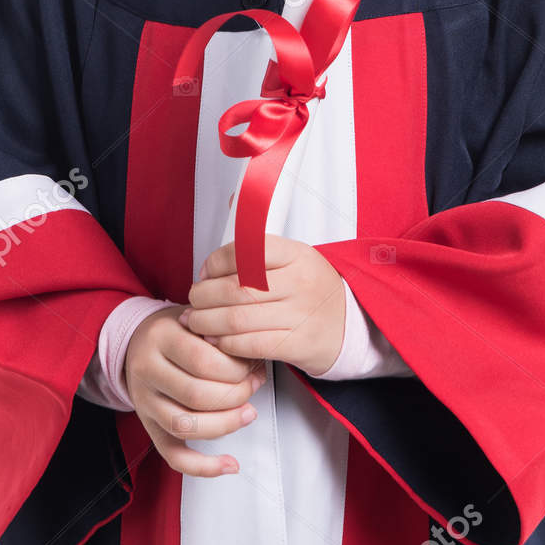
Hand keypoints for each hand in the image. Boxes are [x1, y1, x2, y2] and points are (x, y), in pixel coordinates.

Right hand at [123, 304, 265, 476]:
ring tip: (248, 414)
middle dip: (236, 395)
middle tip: (253, 386)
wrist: (139, 340)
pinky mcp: (149, 426)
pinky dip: (204, 466)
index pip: (202, 360)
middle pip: (195, 395)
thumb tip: (256, 369)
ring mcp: (144, 401)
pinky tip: (229, 464)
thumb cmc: (178, 330)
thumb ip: (224, 337)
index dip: (236, 369)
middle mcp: (147, 370)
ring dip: (225, 425)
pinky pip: (174, 456)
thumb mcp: (199, 319)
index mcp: (160, 337)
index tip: (253, 367)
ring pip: (185, 426)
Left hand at [179, 235, 345, 377]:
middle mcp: (300, 282)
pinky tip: (218, 340)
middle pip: (235, 289)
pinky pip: (251, 344)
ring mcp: (301, 315)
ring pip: (238, 319)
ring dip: (207, 323)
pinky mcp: (298, 344)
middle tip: (193, 302)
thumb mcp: (295, 257)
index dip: (215, 263)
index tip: (204, 273)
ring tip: (196, 322)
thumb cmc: (313, 290)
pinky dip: (227, 344)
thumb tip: (232, 200)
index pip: (245, 251)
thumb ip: (260, 241)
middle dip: (203, 297)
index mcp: (296, 254)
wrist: (351, 325)